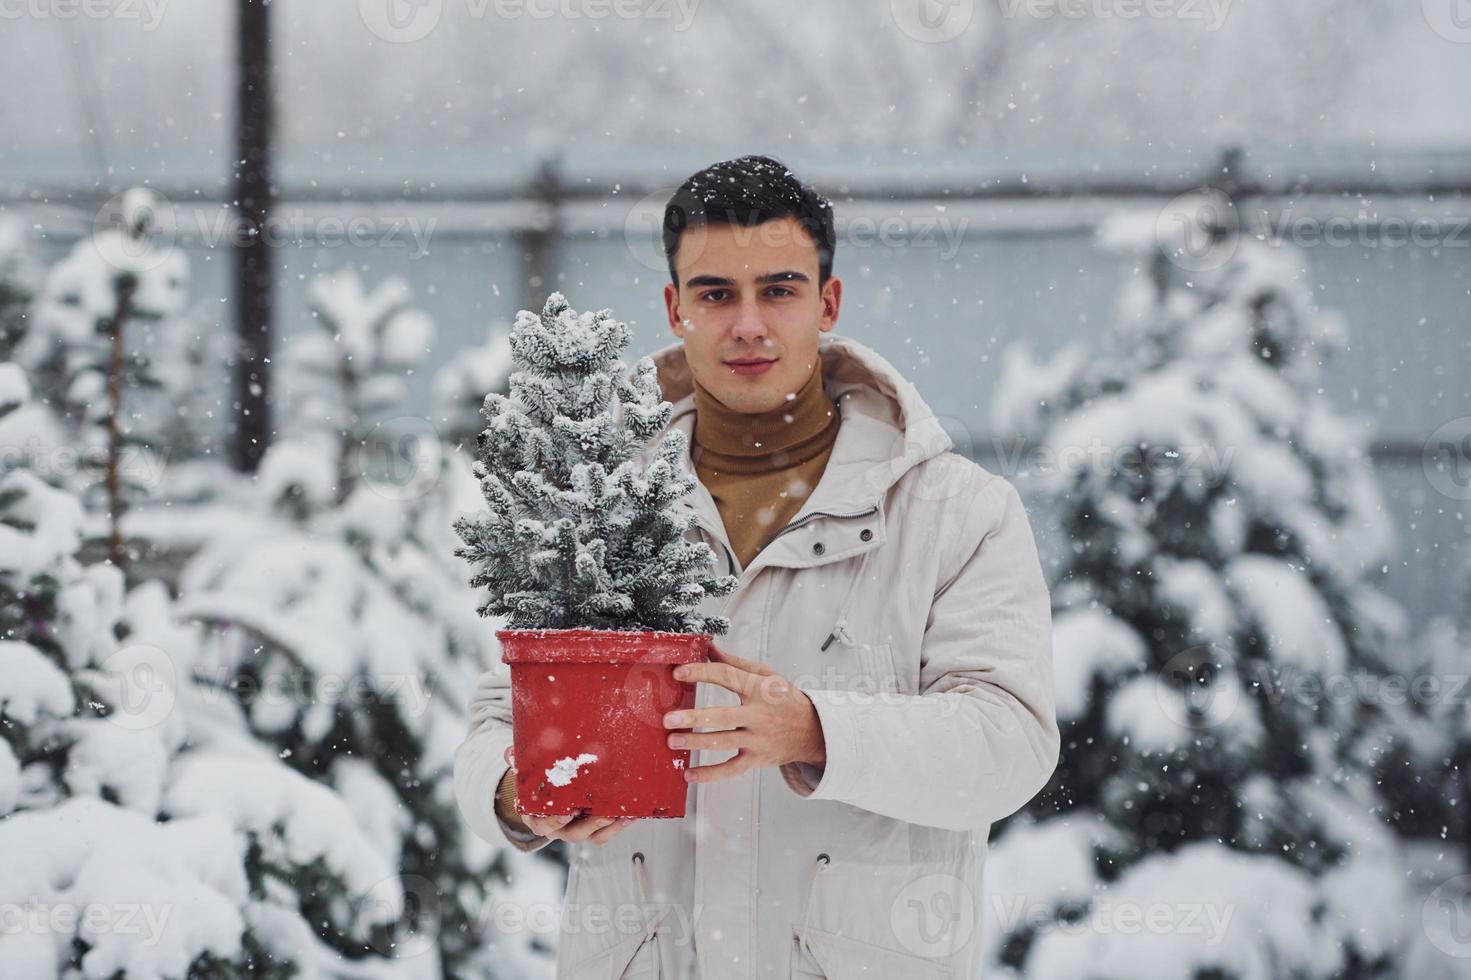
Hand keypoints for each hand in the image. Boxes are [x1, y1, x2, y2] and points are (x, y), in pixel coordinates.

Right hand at [503, 745, 636, 844]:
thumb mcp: (526, 773)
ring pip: (593, 836)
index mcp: (538, 817)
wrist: (548, 793)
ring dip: (611, 826)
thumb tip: (509, 753)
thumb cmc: (538, 784)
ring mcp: (577, 830)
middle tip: (605, 813)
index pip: (543, 824)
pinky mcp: (593, 829)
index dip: (555, 820)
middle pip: (573, 833)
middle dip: (591, 824)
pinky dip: (619, 825)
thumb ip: (517, 762)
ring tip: (625, 813)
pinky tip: (631, 813)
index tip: (567, 812)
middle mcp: (558, 828)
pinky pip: (606, 833)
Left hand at [663, 642, 825, 783]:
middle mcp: (759, 715)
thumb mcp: (767, 676)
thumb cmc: (785, 699)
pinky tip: (689, 774)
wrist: (813, 731)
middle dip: (694, 718)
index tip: (679, 672)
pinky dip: (710, 775)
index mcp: (760, 689)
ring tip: (672, 741)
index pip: (727, 677)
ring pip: (723, 742)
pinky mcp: (757, 758)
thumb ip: (736, 663)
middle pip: (723, 716)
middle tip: (669, 719)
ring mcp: (758, 739)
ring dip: (695, 743)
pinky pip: (731, 769)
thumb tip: (709, 648)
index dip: (701, 673)